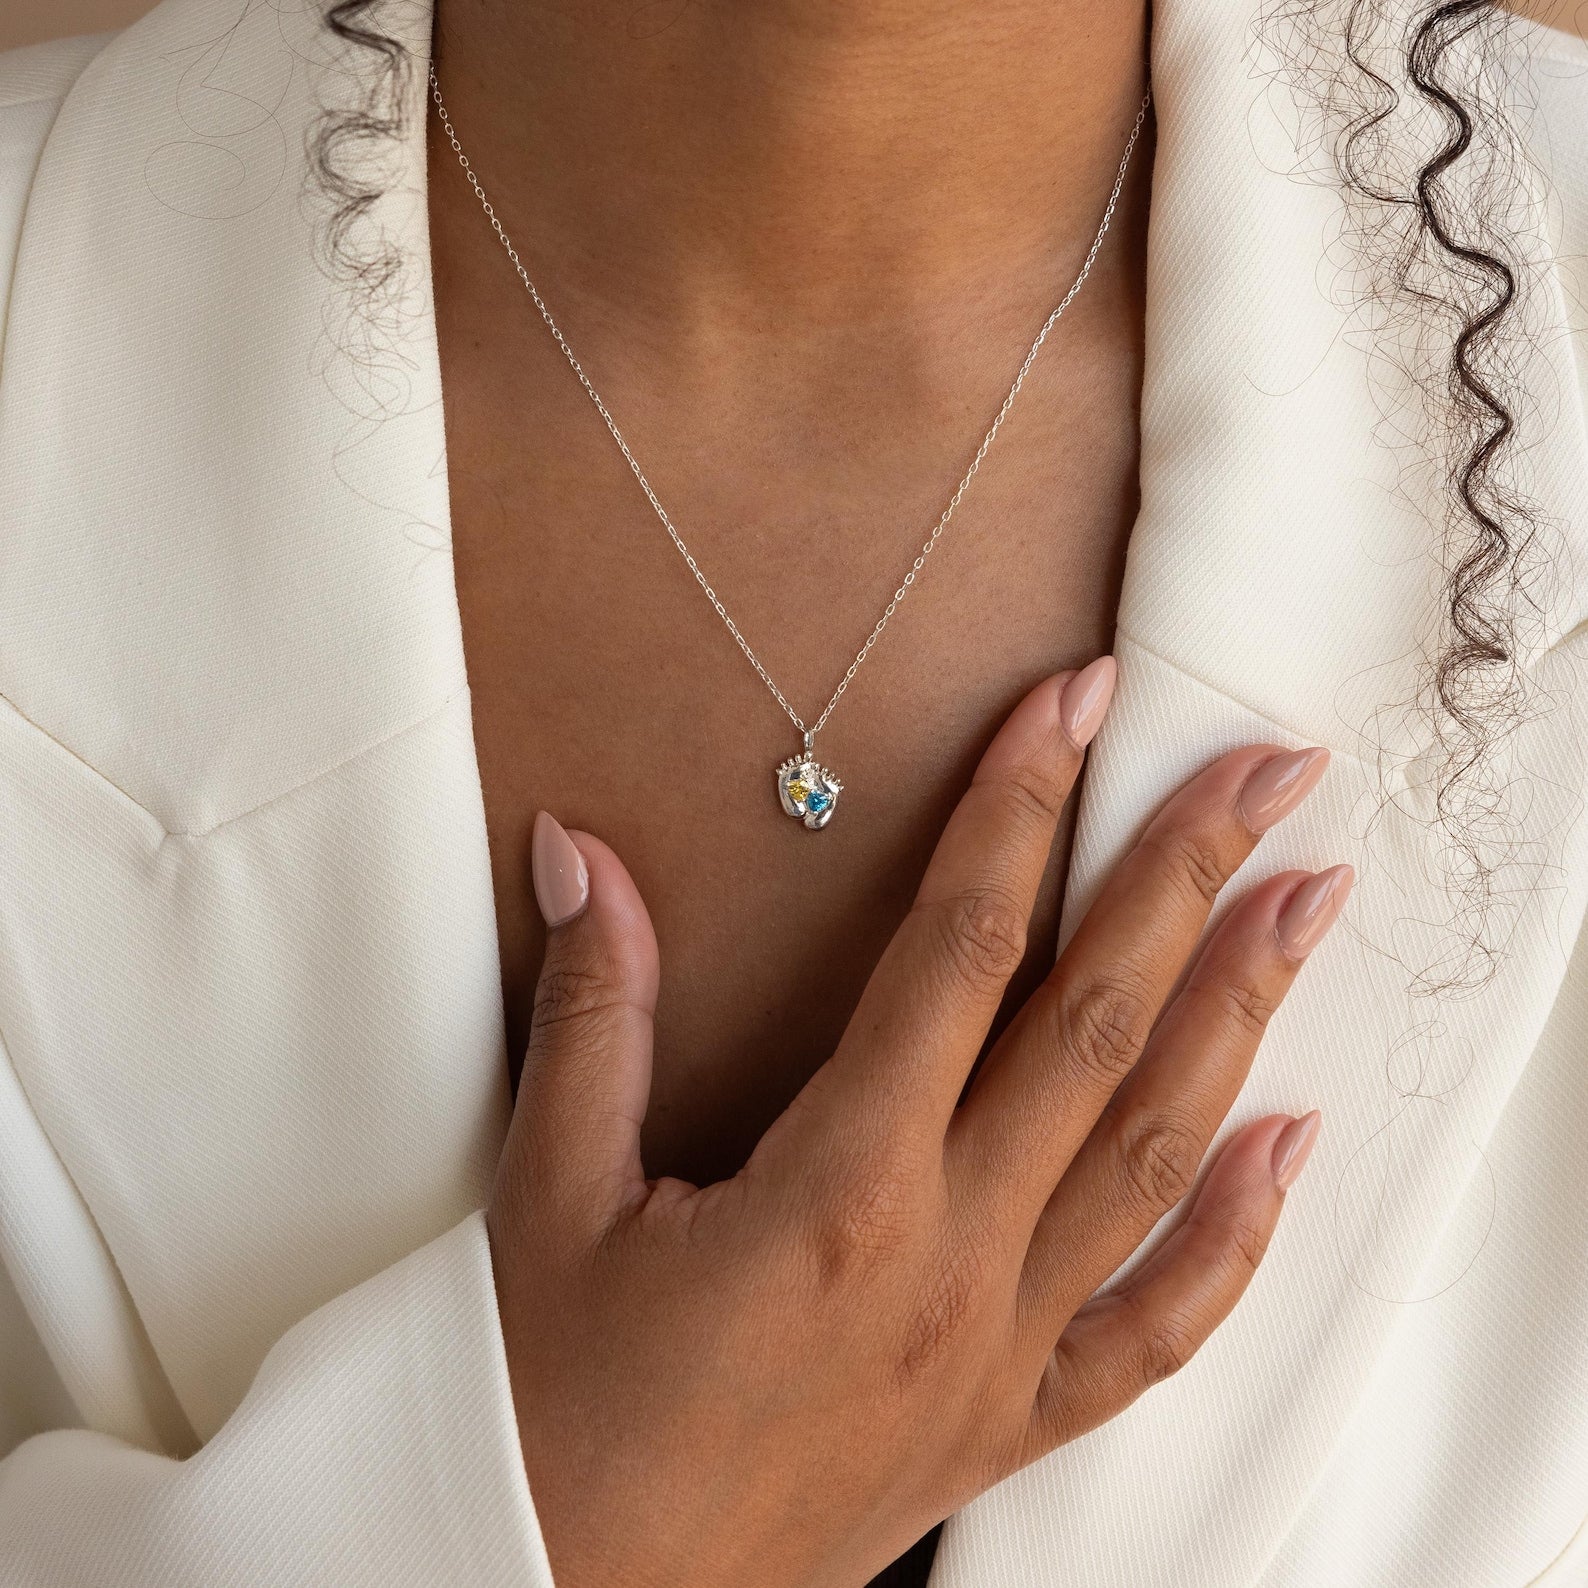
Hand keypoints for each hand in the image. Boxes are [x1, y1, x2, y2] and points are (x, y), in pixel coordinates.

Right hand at [488, 661, 1346, 1587]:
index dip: (1019, 809)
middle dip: (1184, 876)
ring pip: (1153, 1151)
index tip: (1075, 708)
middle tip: (1263, 771)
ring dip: (1239, 1016)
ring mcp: (994, 1345)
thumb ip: (593, 1010)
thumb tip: (581, 856)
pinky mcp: (1004, 1419)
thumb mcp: (552, 1193)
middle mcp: (944, 1257)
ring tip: (1305, 905)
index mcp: (834, 1188)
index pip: (959, 949)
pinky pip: (1151, 1329)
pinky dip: (1232, 1239)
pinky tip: (1285, 1148)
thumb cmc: (552, 1402)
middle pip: (1096, 1024)